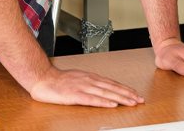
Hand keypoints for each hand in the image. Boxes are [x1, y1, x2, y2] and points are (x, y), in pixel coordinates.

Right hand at [28, 67, 143, 107]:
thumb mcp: (79, 78)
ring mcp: (83, 87)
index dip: (125, 89)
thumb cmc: (59, 80)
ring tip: (131, 103)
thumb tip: (104, 88)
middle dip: (128, 94)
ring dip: (120, 98)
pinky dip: (104, 102)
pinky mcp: (75, 95)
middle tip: (139, 100)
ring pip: (106, 93)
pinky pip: (92, 99)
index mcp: (91, 78)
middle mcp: (90, 81)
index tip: (136, 94)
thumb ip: (91, 83)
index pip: (112, 84)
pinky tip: (112, 105)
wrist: (43, 78)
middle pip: (112, 88)